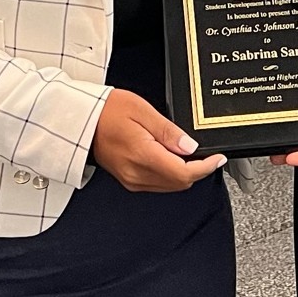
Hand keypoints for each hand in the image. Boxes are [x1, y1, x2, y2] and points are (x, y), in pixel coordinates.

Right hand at [91, 89, 227, 191]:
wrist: (80, 120)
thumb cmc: (106, 111)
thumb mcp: (141, 110)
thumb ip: (168, 131)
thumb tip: (190, 146)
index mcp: (143, 155)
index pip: (184, 173)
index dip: (206, 168)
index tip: (217, 158)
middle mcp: (137, 174)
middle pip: (180, 183)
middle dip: (197, 170)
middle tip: (206, 153)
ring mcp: (132, 180)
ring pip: (170, 186)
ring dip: (184, 173)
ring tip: (187, 152)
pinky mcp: (129, 180)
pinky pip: (158, 184)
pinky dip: (170, 174)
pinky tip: (171, 157)